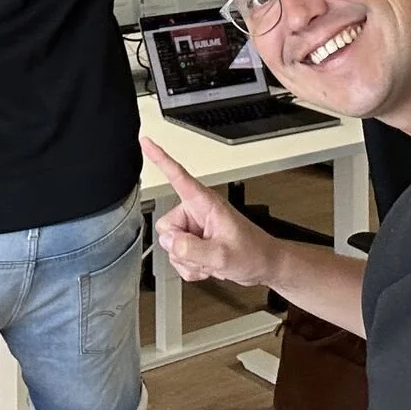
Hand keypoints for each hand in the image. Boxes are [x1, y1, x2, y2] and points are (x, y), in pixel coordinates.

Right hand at [142, 136, 279, 285]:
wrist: (264, 265)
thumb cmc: (253, 252)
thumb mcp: (222, 255)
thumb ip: (192, 249)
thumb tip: (169, 241)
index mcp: (205, 203)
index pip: (178, 176)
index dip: (160, 158)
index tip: (146, 142)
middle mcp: (197, 212)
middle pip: (167, 226)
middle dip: (181, 246)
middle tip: (204, 253)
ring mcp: (195, 228)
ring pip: (171, 245)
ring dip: (188, 260)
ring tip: (210, 259)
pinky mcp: (195, 242)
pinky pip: (178, 257)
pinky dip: (191, 267)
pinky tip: (207, 265)